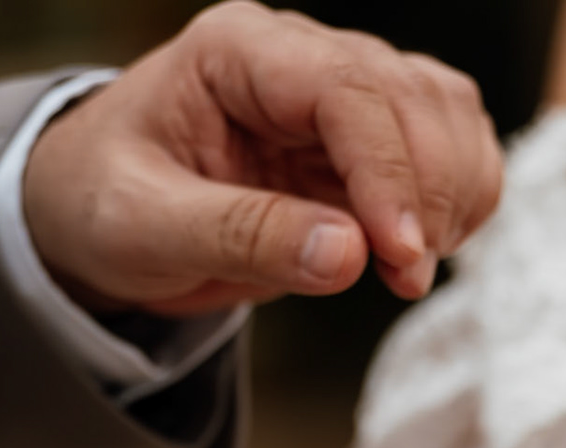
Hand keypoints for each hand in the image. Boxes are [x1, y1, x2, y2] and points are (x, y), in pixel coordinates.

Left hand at [23, 1, 502, 313]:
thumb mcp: (144, 229)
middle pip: (412, 97)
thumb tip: (349, 253)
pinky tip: (425, 249)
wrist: (101, 214)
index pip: (347, 89)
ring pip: (448, 112)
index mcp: (238, 51)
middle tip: (407, 277)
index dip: (387, 171)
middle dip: (428, 193)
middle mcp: (302, 55)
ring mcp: (347, 91)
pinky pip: (454, 146)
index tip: (398, 255)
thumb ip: (242, 235)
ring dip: (456, 193)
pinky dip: (464, 198)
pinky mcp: (375, 136)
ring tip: (411, 269)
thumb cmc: (105, 206)